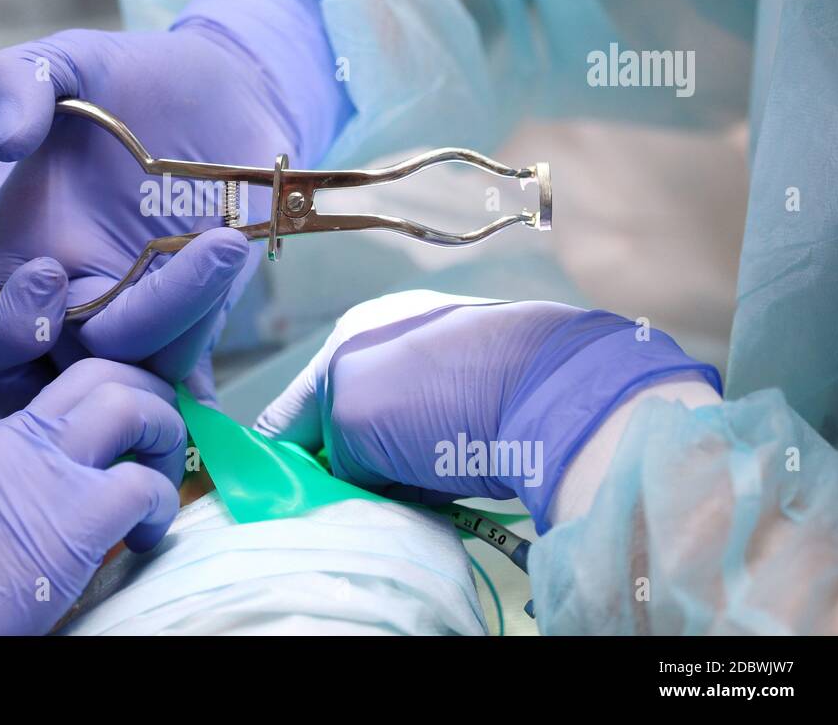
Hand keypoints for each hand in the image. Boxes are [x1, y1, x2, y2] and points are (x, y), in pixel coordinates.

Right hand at [0, 45, 250, 414]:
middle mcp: (77, 294)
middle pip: (81, 365)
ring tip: (225, 239)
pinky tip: (235, 263)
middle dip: (140, 324)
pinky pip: (189, 361)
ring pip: (144, 369)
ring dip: (188, 320)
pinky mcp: (192, 319)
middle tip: (201, 248)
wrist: (227, 91)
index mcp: (25, 249)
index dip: (10, 327)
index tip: (50, 272)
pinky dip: (208, 337)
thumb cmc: (138, 78)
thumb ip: (16, 79)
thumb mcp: (71, 60)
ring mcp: (137, 313)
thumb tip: (3, 143)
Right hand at [254, 290, 719, 529]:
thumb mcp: (353, 415)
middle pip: (346, 421)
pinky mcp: (495, 392)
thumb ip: (329, 445)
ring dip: (389, 473)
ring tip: (396, 500)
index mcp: (355, 333)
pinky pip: (441, 443)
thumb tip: (343, 472)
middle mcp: (400, 340)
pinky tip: (439, 490)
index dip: (284, 456)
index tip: (282, 496)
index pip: (295, 407)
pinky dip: (431, 471)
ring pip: (395, 436)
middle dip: (342, 466)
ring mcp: (451, 362)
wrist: (555, 393)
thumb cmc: (442, 393)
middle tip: (343, 503)